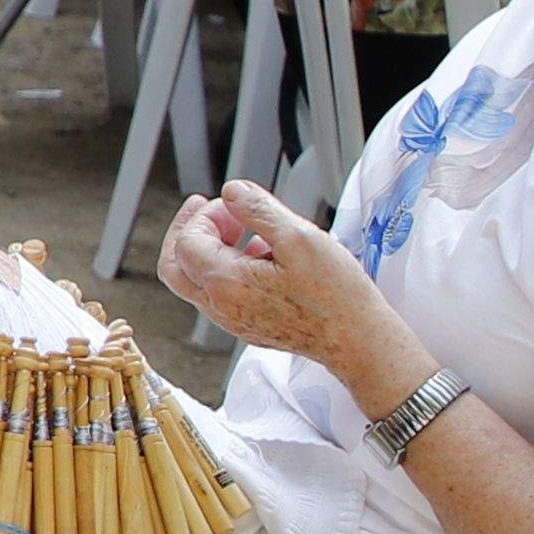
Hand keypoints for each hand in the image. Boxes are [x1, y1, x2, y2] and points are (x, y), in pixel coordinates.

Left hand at [157, 177, 407, 388]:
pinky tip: (261, 254)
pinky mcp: (248, 326)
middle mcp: (220, 307)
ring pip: (196, 281)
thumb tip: (230, 191)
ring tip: (242, 228)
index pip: (187, 241)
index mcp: (225, 284)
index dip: (205, 215)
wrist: (358, 342)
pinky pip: (220, 295)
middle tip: (207, 209)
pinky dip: (227, 268)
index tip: (234, 205)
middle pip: (175, 266)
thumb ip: (258, 209)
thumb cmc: (335, 296)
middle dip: (188, 231)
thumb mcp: (299, 237)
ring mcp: (232, 321)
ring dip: (210, 249)